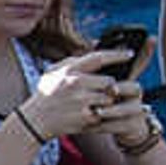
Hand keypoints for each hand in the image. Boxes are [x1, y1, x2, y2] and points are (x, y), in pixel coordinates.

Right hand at [21, 49, 139, 142]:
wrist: (35, 120)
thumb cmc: (47, 93)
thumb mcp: (54, 71)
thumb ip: (74, 60)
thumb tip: (95, 44)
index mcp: (68, 70)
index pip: (98, 58)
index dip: (117, 55)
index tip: (130, 54)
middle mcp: (75, 84)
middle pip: (110, 82)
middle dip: (109, 87)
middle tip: (102, 91)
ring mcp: (81, 101)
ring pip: (110, 98)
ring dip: (107, 101)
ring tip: (95, 103)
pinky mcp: (86, 118)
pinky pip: (105, 114)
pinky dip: (102, 114)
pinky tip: (91, 113)